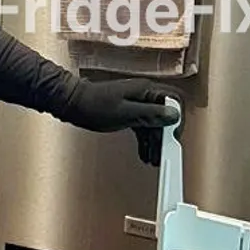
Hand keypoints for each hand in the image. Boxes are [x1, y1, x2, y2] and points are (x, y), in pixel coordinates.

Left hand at [61, 78, 179, 165]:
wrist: (72, 103)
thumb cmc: (93, 104)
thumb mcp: (125, 112)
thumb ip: (151, 113)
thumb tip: (173, 114)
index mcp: (146, 90)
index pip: (174, 101)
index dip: (177, 120)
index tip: (173, 138)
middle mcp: (144, 95)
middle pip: (165, 115)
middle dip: (165, 136)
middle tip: (163, 154)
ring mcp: (137, 104)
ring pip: (154, 124)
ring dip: (155, 142)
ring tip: (154, 160)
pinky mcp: (129, 112)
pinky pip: (143, 127)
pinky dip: (145, 141)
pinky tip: (145, 153)